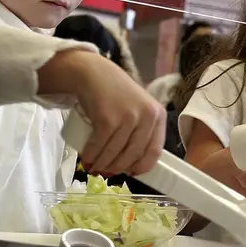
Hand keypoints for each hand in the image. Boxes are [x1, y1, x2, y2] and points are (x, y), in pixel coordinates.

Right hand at [40, 50, 164, 175]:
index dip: (142, 166)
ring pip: (115, 153)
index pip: (155, 150)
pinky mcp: (107, 118)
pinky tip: (87, 159)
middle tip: (107, 172)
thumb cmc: (115, 94)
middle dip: (118, 168)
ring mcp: (128, 117)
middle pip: (133, 155)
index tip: (132, 173)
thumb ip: (142, 129)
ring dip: (102, 165)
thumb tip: (135, 165)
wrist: (93, 73)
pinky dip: (91, 156)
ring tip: (94, 167)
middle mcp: (146, 116)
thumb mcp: (138, 108)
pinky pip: (100, 146)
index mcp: (158, 116)